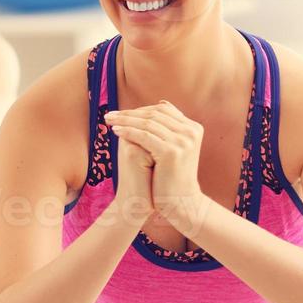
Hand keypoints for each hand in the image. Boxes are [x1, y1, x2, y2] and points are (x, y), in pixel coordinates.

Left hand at [105, 101, 204, 227]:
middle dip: (129, 114)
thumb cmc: (171, 175)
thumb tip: (161, 102)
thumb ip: (168, 127)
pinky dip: (127, 131)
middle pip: (154, 115)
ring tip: (108, 121)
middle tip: (110, 114)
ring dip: (124, 120)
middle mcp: (191, 132)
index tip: (121, 112)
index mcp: (193, 128)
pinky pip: (144, 136)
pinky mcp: (172, 152)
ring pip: (147, 124)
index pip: (163, 110)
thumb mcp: (173, 146)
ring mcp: (183, 141)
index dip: (139, 109)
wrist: (179, 201)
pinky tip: (114, 131)